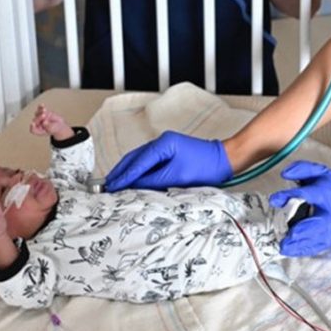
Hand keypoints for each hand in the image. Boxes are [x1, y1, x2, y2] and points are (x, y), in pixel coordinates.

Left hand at [30, 104, 72, 140]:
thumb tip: (44, 122)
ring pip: (37, 114)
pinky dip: (41, 107)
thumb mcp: (53, 129)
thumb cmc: (55, 129)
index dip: (32, 127)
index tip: (33, 123)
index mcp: (38, 131)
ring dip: (40, 111)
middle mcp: (37, 124)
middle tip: (44, 115)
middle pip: (35, 121)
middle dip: (39, 118)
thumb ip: (48, 126)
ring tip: (45, 110)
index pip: (33, 130)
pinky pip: (40, 109)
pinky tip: (42, 104)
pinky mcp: (42, 113)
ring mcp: (39, 118)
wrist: (59, 124)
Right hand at [105, 130, 232, 190]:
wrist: (225, 160)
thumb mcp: (176, 178)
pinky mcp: (169, 153)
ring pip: (140, 159)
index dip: (123, 176)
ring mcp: (165, 146)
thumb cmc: (205, 168)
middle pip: (134, 158)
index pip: (137, 162)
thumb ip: (152, 181)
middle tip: (106, 187)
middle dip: (120, 172)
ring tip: (115, 184)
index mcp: (163, 144)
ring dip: (128, 172)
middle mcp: (162, 142)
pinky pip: (149, 162)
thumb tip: (131, 186)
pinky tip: (132, 180)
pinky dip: (139, 171)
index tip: (110, 188)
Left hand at [269, 160, 330, 256]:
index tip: (274, 199)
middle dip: (299, 231)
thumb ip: (302, 169)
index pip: (307, 194)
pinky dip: (301, 251)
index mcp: (325, 194)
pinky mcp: (329, 240)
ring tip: (282, 246)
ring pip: (312, 240)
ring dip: (296, 245)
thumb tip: (284, 173)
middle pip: (313, 224)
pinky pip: (314, 247)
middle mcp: (328, 214)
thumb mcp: (320, 172)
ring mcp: (329, 230)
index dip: (290, 196)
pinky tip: (289, 251)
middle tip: (283, 235)